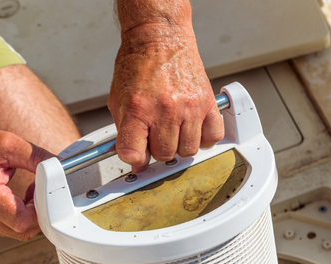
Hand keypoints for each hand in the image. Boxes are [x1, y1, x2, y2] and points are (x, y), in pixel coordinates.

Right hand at [0, 128, 52, 239]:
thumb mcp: (6, 144)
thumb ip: (35, 156)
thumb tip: (58, 165)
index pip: (21, 221)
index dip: (39, 211)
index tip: (42, 194)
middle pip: (24, 231)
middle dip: (39, 214)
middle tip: (38, 192)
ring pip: (20, 233)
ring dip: (32, 216)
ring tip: (29, 193)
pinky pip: (13, 230)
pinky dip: (23, 218)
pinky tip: (21, 200)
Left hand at [108, 24, 224, 171]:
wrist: (160, 36)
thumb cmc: (139, 64)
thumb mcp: (118, 98)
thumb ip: (123, 131)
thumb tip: (134, 160)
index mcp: (138, 107)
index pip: (134, 152)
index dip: (134, 159)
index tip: (136, 155)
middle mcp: (165, 108)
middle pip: (164, 155)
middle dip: (157, 149)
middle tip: (155, 134)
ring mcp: (189, 106)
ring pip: (188, 150)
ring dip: (179, 145)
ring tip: (173, 129)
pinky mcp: (207, 102)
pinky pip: (212, 136)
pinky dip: (203, 138)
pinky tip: (192, 128)